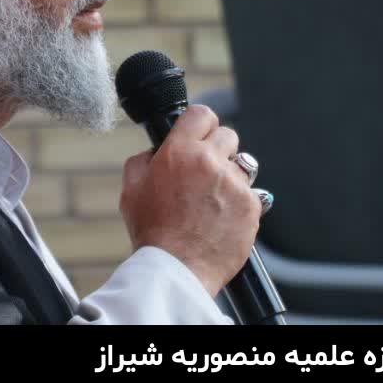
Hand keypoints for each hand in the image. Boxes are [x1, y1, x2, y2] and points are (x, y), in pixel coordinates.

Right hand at [118, 104, 261, 296]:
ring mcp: (234, 183)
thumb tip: (156, 151)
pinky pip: (252, 193)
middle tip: (205, 171)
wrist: (176, 269)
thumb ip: (143, 160)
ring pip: (242, 165)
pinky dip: (240, 203)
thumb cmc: (152, 232)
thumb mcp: (131, 189)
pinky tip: (222, 217)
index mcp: (180, 151)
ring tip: (214, 198)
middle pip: (228, 135)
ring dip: (230, 175)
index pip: (201, 113)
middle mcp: (210, 161)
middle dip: (217, 149)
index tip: (199, 135)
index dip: (199, 124)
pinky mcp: (252, 205)